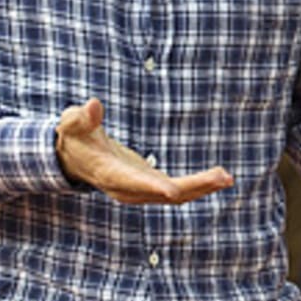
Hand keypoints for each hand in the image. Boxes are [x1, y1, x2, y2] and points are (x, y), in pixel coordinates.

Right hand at [56, 98, 233, 204]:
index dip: (151, 186)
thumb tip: (94, 105)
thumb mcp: (72, 123)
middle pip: (163, 193)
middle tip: (222, 177)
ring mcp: (141, 190)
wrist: (76, 159)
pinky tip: (221, 178)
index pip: (131, 182)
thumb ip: (83, 117)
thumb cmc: (75, 136)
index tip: (173, 191)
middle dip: (193, 186)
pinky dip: (199, 186)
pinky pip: (179, 191)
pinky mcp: (151, 186)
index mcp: (108, 173)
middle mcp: (127, 189)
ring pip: (176, 195)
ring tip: (228, 178)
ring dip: (203, 188)